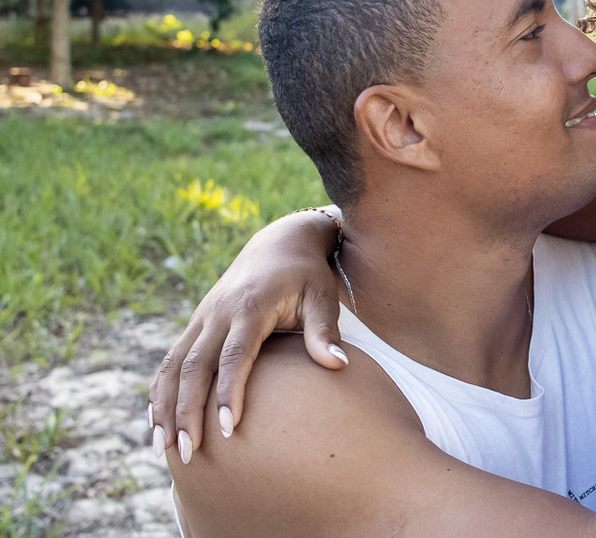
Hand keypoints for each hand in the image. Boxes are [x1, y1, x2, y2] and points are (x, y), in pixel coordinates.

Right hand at [147, 210, 344, 461]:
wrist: (280, 244)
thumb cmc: (308, 276)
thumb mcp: (322, 297)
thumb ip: (325, 331)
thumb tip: (338, 365)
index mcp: (250, 307)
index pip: (234, 355)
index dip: (228, 392)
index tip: (227, 429)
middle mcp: (218, 313)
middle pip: (195, 366)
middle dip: (187, 411)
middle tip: (188, 452)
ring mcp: (202, 318)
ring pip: (174, 366)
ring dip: (166, 407)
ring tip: (164, 448)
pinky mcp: (196, 324)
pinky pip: (170, 360)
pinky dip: (159, 391)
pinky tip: (155, 422)